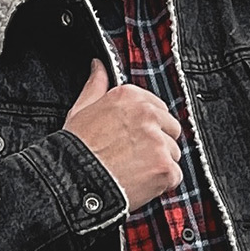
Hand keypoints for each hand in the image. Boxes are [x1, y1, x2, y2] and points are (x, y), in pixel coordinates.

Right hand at [64, 59, 182, 211]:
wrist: (74, 181)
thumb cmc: (76, 149)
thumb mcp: (81, 110)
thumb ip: (96, 86)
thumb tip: (98, 67)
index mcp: (129, 98)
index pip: (157, 108)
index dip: (148, 126)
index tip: (136, 137)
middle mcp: (147, 115)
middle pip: (170, 129)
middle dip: (158, 143)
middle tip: (135, 156)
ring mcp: (158, 142)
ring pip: (173, 153)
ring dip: (159, 164)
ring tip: (134, 171)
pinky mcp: (164, 167)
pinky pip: (175, 175)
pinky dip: (162, 183)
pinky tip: (141, 182)